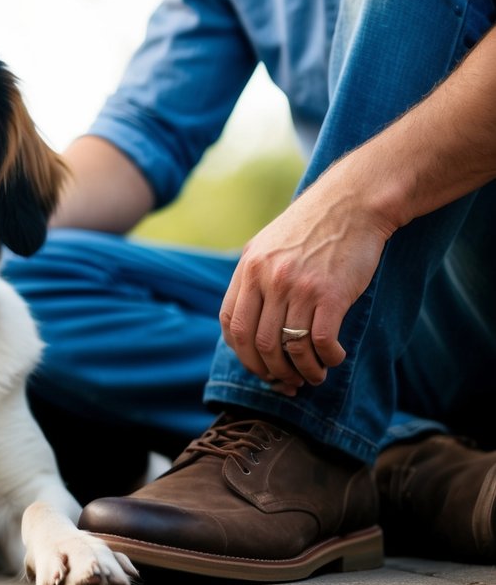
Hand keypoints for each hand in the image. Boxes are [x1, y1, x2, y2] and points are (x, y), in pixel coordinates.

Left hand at [219, 169, 394, 394]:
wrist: (353, 203)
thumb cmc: (312, 228)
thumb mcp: (268, 245)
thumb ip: (254, 279)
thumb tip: (246, 322)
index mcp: (249, 269)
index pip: (232, 324)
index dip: (242, 353)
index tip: (258, 366)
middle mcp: (269, 280)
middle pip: (258, 343)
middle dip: (271, 371)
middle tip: (286, 382)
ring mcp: (298, 288)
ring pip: (289, 348)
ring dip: (301, 371)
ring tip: (313, 376)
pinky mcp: (331, 294)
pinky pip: (321, 342)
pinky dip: (326, 358)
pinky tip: (333, 358)